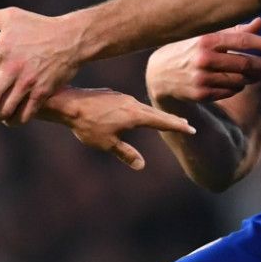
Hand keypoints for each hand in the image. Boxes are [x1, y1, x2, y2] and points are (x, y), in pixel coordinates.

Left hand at [0, 2, 86, 125]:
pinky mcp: (42, 92)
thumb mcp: (10, 17)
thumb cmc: (38, 26)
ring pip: (5, 110)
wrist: (72, 38)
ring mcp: (28, 82)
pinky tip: (8, 120)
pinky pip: (25, 114)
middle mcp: (13, 68)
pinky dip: (14, 120)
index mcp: (2, 48)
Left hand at [43, 87, 194, 170]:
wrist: (69, 105)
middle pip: (156, 113)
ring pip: (143, 107)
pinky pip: (131, 104)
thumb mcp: (107, 144)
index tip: (191, 129)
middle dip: (170, 119)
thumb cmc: (88, 126)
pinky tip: (137, 113)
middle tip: (185, 124)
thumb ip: (126, 153)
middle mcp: (132, 104)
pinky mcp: (113, 96)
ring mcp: (122, 98)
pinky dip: (140, 110)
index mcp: (135, 115)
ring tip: (164, 119)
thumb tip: (141, 165)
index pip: (161, 121)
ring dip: (155, 114)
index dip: (177, 126)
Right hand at [146, 19, 260, 103]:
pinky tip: (235, 81)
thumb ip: (235, 31)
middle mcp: (204, 59)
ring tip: (256, 74)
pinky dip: (237, 86)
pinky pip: (230, 91)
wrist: (159, 74)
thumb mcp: (208, 36)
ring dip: (251, 78)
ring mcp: (202, 79)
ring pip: (240, 80)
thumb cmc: (189, 49)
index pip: (243, 41)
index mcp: (207, 40)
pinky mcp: (201, 94)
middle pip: (245, 64)